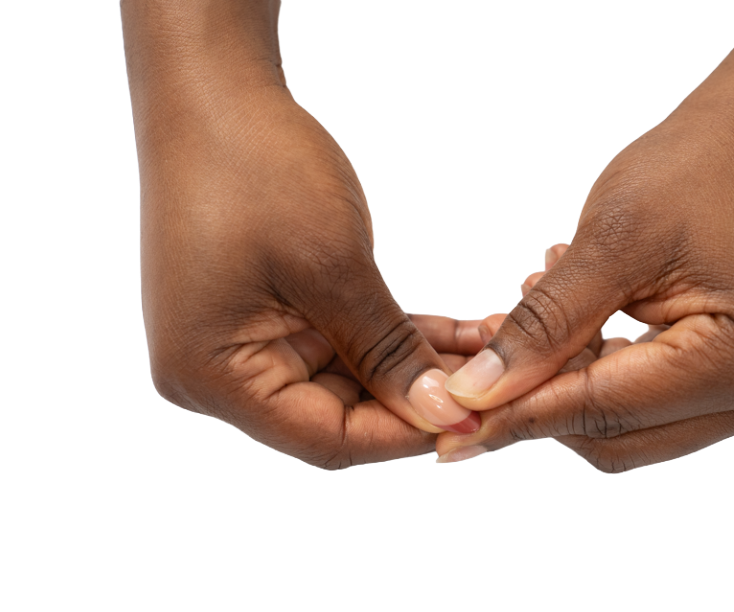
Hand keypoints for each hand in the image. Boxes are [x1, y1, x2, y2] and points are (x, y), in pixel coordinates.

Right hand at [140, 88, 482, 467]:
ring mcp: (240, 344)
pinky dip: (393, 338)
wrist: (212, 90)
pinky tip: (457, 333)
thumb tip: (444, 415)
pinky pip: (340, 344)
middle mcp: (216, 374)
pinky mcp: (265, 315)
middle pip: (337, 416)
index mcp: (211, 376)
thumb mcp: (332, 267)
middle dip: (418, 398)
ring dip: (415, 367)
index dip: (406, 434)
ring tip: (488, 350)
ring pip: (347, 381)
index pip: (326, 439)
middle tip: (495, 385)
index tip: (479, 419)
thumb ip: (388, 352)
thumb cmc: (257, 166)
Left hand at [439, 112, 733, 469]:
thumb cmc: (696, 169)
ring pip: (628, 428)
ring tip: (541, 303)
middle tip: (489, 345)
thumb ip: (544, 325)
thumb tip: (475, 395)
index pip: (606, 410)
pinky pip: (650, 405)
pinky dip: (600, 374)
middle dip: (543, 400)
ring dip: (568, 383)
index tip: (450, 417)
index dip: (521, 414)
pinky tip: (578, 323)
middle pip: (617, 437)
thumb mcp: (612, 240)